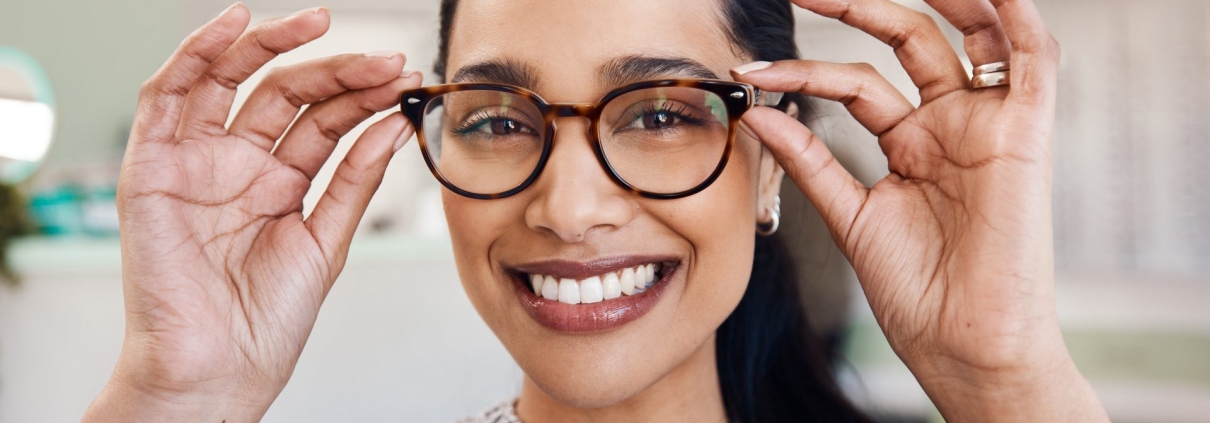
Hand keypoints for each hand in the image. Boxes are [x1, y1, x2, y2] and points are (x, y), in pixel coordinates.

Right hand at [84, 4, 420, 420]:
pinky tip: (234, 25)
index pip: (322, 120)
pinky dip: (195, 54)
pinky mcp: (152, 168)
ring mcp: (196, 162)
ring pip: (230, 81)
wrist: (220, 368)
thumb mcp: (327, 241)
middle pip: (285, 94)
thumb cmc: (268, 320)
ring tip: (321, 22)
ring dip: (272, 46)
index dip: (363, 95)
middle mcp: (237, 165)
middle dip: (336, 70)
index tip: (406, 80)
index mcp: (279, 183)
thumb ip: (355, 180)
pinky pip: (166, 97)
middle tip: (384, 60)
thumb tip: (394, 125)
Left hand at [733, 0, 1106, 419]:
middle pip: (910, 42)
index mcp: (912, 145)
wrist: (962, 343)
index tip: (751, 70)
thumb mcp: (850, 215)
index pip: (857, 83)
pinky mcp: (1026, 132)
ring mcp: (987, 125)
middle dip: (859, 8)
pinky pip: (1033, 57)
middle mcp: (951, 127)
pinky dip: (1015, 16)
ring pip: (970, 35)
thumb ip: (809, 161)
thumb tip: (758, 114)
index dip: (804, 72)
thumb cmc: (916, 293)